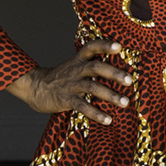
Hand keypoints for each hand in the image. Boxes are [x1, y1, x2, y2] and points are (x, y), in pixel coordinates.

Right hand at [10, 39, 133, 123]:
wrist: (36, 88)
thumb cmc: (62, 77)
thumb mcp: (75, 66)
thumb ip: (92, 64)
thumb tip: (121, 70)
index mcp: (79, 59)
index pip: (92, 47)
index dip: (105, 45)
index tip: (119, 46)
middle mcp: (76, 70)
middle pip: (96, 67)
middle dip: (114, 73)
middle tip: (129, 81)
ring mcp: (71, 84)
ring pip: (92, 87)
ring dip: (110, 95)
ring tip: (125, 103)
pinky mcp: (66, 99)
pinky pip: (83, 106)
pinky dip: (96, 113)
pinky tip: (108, 120)